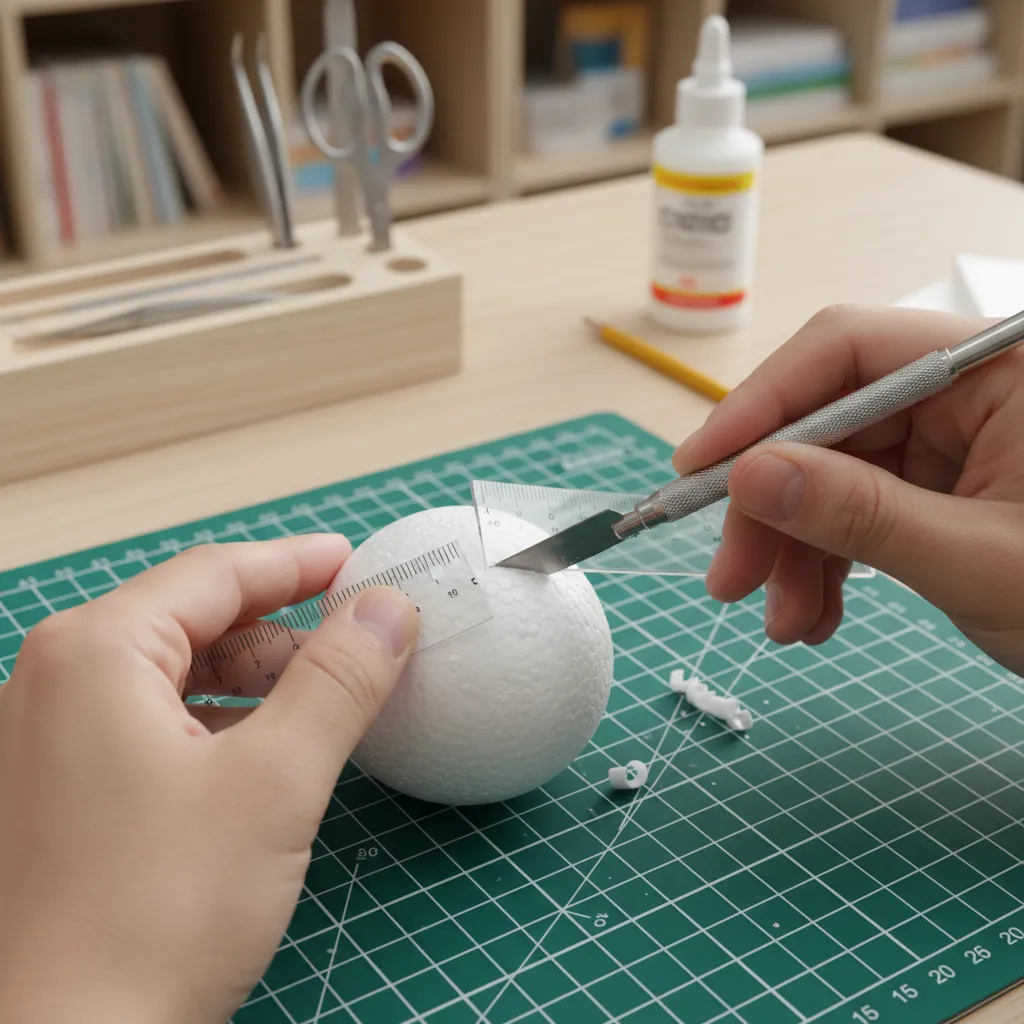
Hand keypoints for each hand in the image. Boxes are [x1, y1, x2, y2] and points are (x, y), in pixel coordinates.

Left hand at [0, 536, 418, 1023]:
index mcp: (95, 652)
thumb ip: (339, 680)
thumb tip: (388, 608)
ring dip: (254, 678)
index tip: (358, 562)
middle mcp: (55, 681)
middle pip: (191, 618)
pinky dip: (218, 721)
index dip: (298, 563)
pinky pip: (150, 722)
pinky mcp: (57, 793)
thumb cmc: (155, 917)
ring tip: (323, 699)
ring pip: (172, 673)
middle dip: (281, 627)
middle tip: (357, 641)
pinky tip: (265, 750)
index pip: (215, 573)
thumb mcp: (276, 782)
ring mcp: (46, 740)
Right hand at [673, 304, 1023, 673]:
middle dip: (771, 505)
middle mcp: (972, 388)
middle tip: (729, 578)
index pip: (849, 350)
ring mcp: (956, 439)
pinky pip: (858, 510)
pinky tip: (818, 615)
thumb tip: (750, 478)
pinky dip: (827, 564)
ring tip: (786, 622)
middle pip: (828, 421)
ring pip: (832, 474)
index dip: (760, 405)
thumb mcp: (981, 561)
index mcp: (1002, 366)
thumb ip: (861, 515)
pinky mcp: (944, 486)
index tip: (699, 470)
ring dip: (793, 550)